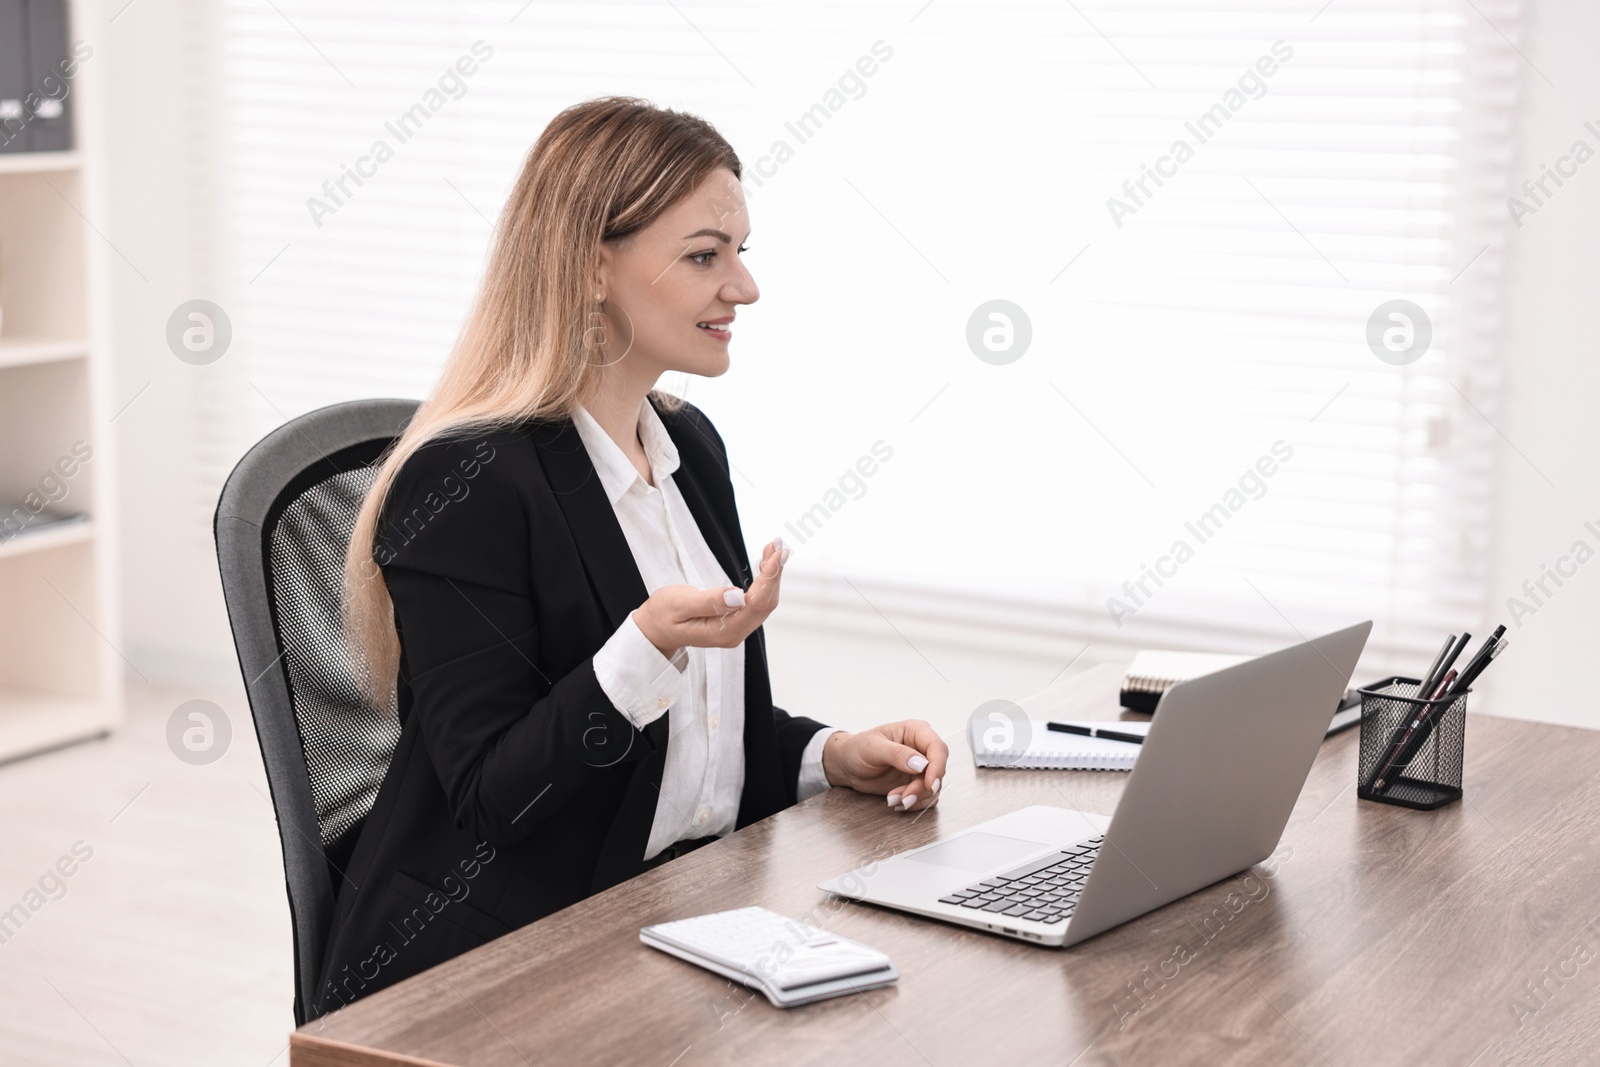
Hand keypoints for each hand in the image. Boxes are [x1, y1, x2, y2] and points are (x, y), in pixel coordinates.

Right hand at [633, 538, 788, 654]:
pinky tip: (765, 563)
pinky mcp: (735, 620)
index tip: (776, 555)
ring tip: (774, 549)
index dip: (769, 579)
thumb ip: (709, 601)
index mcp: (723, 632)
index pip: (755, 604)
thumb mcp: (680, 604)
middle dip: (774, 574)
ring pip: (763, 601)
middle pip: (765, 603)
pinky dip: (763, 581)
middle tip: (778, 546)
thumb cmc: (663, 614)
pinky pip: (755, 600)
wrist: (654, 628)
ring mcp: (736, 628)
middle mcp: (734, 633)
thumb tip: (738, 595)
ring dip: (771, 576)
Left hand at [821, 720, 948, 811]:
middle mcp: (922, 749)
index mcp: (916, 731)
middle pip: (937, 771)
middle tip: (904, 797)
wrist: (846, 765)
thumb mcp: (873, 748)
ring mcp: (920, 768)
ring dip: (915, 798)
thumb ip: (897, 754)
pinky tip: (895, 801)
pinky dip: (913, 803)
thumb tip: (921, 764)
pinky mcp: (915, 783)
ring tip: (892, 799)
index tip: (930, 784)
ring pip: (933, 788)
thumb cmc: (857, 749)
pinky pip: (925, 797)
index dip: (937, 767)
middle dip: (922, 788)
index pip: (938, 748)